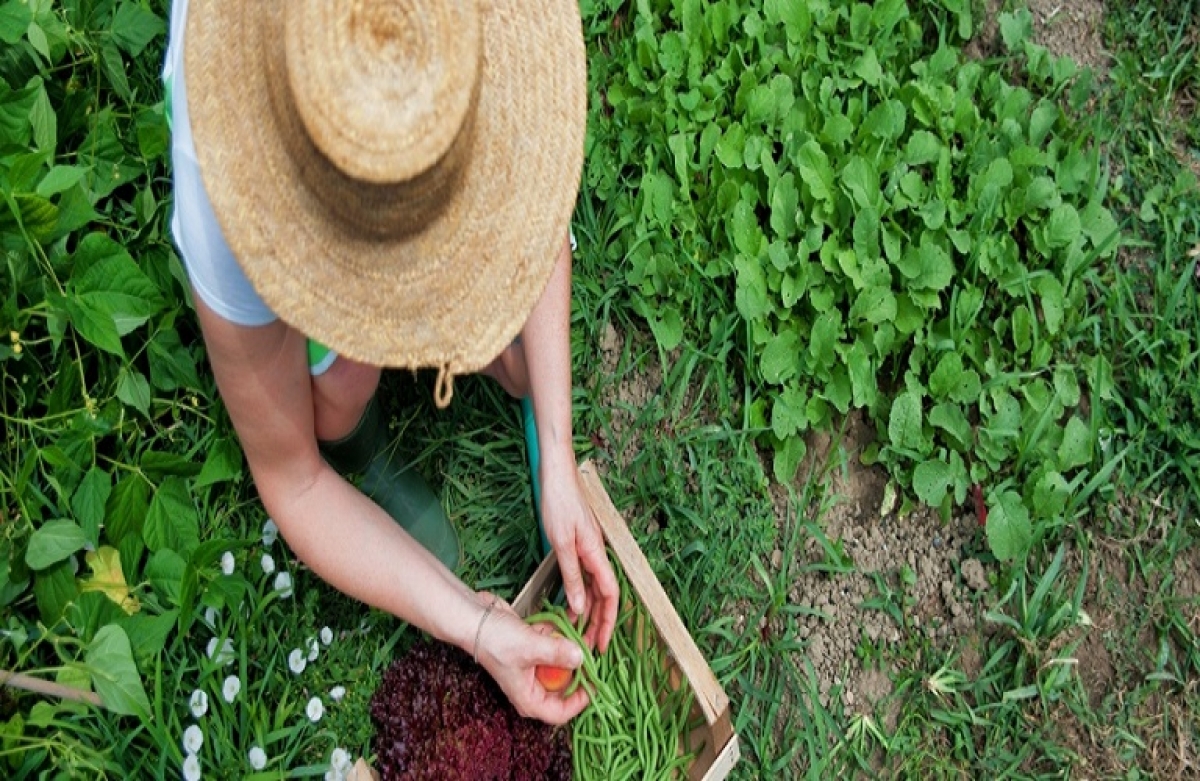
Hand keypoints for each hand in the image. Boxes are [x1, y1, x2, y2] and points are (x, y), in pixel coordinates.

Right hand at [472, 592, 588, 724]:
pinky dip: (559, 633)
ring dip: (571, 646)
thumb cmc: (494, 640)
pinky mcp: (533, 648)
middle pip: (566, 686)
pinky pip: (554, 645)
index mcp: (529, 698)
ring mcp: (533, 666)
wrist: (473, 616)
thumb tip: (582, 658)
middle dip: (579, 667)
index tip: (595, 682)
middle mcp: (532, 686)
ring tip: (581, 632)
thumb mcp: (530, 647)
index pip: (561, 712)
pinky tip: (563, 621)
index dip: (581, 700)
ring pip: (562, 662)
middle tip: (591, 651)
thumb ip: (557, 653)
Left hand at [539, 463, 618, 652]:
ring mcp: (590, 548)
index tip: (603, 644)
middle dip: (599, 623)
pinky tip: (570, 604)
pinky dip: (580, 593)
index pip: (610, 596)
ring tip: (578, 631)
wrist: (556, 474)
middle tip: (588, 647)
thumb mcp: (561, 543)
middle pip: (604, 596)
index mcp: (597, 554)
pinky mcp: (580, 544)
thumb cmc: (559, 503)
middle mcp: (597, 553)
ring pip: (594, 587)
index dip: (608, 622)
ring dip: (588, 610)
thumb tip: (581, 607)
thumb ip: (572, 576)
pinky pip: (585, 576)